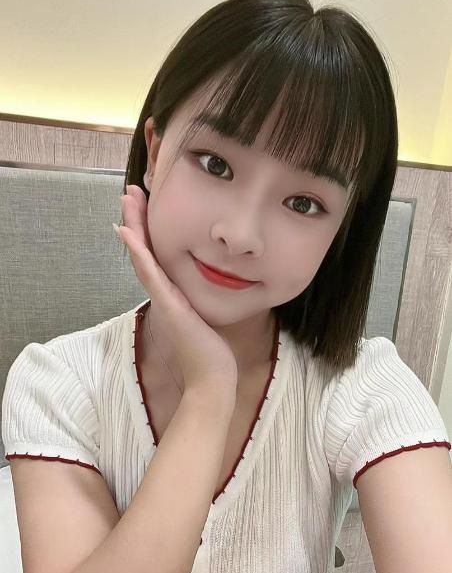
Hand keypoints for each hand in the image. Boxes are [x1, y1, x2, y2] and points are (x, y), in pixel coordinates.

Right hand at [115, 185, 237, 394]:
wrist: (211, 379)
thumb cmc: (210, 353)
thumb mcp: (205, 317)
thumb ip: (199, 302)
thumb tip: (208, 289)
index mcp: (172, 294)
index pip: (156, 256)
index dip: (148, 230)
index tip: (145, 205)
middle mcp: (163, 294)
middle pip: (144, 251)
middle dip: (137, 220)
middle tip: (129, 193)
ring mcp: (163, 300)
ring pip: (143, 257)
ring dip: (133, 227)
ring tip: (126, 201)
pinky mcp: (168, 307)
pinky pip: (151, 276)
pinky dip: (139, 254)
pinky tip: (129, 234)